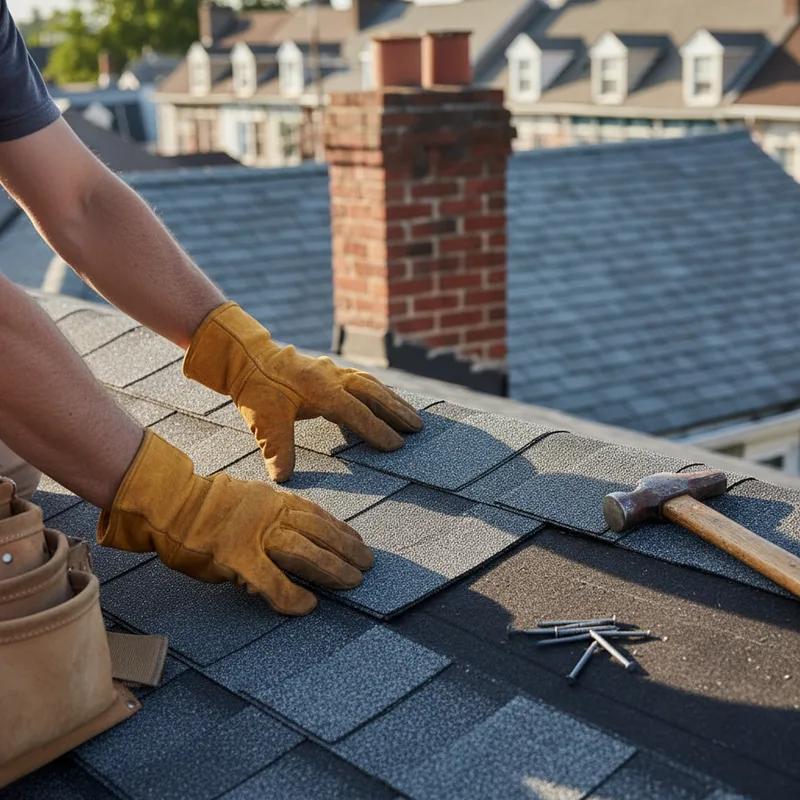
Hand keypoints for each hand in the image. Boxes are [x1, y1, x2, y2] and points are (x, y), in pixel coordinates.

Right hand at [99, 432, 371, 614]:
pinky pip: (272, 580)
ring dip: (332, 568)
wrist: (169, 502)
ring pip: (305, 551)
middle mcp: (270, 514)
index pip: (316, 514)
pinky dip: (292, 595)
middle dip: (346, 548)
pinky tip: (308, 605)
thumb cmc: (202, 506)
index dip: (340, 530)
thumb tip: (287, 538)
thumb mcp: (245, 500)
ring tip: (353, 582)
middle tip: (367, 564)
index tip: (358, 542)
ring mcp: (254, 535)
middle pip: (318, 530)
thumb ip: (268, 517)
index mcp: (273, 500)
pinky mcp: (236, 557)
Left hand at [183, 302, 422, 480]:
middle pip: (373, 393)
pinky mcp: (331, 372)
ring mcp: (333, 372)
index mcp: (322, 390)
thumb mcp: (264, 421)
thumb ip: (277, 448)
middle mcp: (333, 378)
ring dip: (392, 400)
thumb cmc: (257, 389)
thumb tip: (282, 477)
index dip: (378, 431)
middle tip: (418, 428)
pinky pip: (361, 381)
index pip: (357, 413)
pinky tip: (385, 402)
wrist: (247, 358)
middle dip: (397, 411)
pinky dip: (377, 392)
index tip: (397, 447)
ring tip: (412, 417)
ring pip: (370, 385)